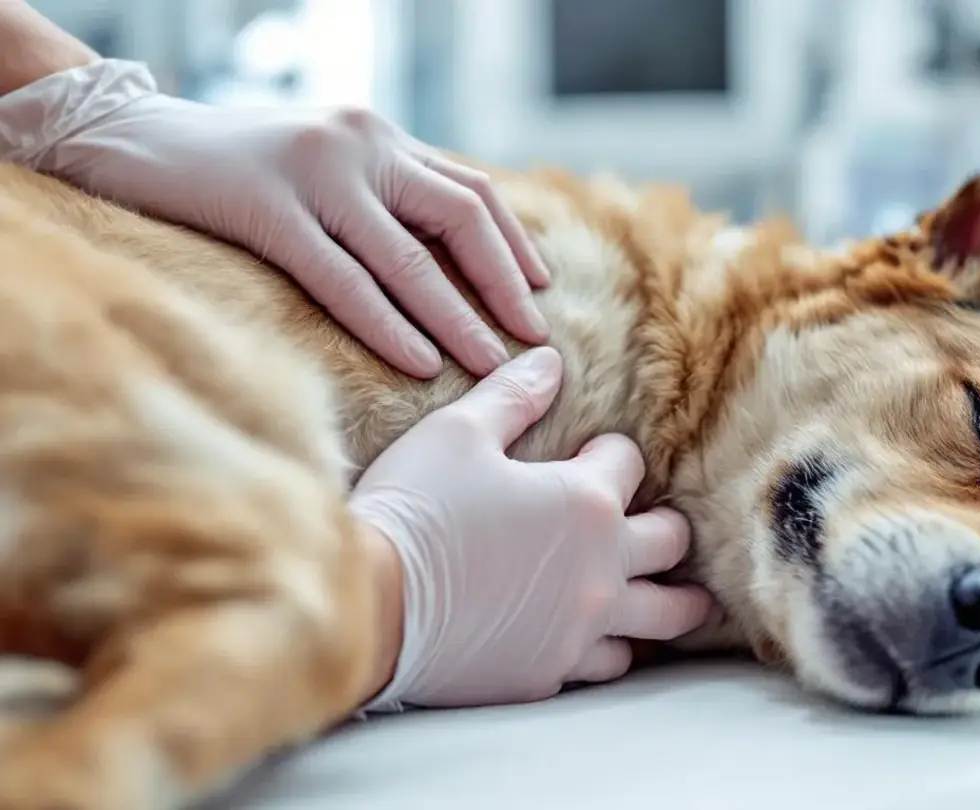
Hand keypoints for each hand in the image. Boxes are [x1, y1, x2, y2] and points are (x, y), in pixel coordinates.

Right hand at [6, 59, 549, 378]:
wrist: (131, 136)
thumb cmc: (235, 167)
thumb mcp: (323, 168)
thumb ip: (380, 197)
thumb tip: (441, 256)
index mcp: (379, 136)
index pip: (470, 190)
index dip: (512, 244)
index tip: (540, 290)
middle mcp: (360, 144)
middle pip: (461, 217)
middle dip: (504, 282)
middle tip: (533, 337)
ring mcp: (315, 173)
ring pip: (409, 257)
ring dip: (458, 316)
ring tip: (491, 364)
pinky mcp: (265, 207)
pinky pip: (342, 279)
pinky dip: (387, 325)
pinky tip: (420, 362)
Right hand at [349, 347, 714, 708]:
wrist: (368, 604)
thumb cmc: (415, 509)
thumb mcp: (457, 432)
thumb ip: (513, 395)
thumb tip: (550, 361)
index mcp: (586, 502)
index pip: (629, 464)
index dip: (610, 452)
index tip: (592, 453)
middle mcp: (600, 569)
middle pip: (672, 544)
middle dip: (667, 527)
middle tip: (656, 525)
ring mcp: (579, 629)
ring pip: (659, 619)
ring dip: (661, 599)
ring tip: (660, 594)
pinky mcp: (548, 674)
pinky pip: (603, 664)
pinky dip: (605, 646)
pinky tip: (592, 637)